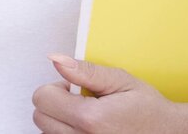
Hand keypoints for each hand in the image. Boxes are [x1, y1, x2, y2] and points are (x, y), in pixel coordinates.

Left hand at [32, 54, 179, 132]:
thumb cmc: (148, 110)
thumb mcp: (119, 80)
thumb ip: (84, 70)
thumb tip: (56, 59)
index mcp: (90, 119)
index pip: (42, 98)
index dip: (57, 86)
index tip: (74, 87)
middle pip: (40, 117)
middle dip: (55, 103)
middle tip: (80, 100)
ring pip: (47, 132)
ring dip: (60, 121)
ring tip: (86, 116)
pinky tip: (85, 129)